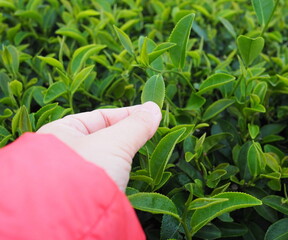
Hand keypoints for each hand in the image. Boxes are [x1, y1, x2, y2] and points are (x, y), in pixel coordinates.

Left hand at [37, 102, 161, 190]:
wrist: (72, 222)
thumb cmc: (86, 171)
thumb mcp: (115, 143)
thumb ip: (136, 125)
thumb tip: (154, 109)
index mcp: (61, 132)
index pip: (100, 116)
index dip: (128, 114)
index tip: (150, 115)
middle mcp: (62, 151)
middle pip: (103, 136)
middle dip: (127, 135)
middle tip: (150, 132)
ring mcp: (70, 173)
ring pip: (104, 157)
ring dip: (123, 154)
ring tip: (142, 151)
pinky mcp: (80, 193)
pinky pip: (103, 175)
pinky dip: (118, 171)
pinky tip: (129, 173)